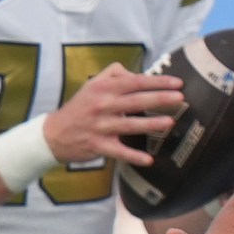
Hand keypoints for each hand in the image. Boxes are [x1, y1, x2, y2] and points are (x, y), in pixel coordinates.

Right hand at [42, 65, 184, 169]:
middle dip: (159, 99)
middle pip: (136, 101)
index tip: (177, 83)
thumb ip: (113, 75)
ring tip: (169, 122)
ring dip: (150, 124)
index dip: (157, 82)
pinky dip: (133, 157)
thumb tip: (135, 73)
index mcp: (103, 89)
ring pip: (130, 125)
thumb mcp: (91, 85)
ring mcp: (101, 127)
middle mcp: (103, 106)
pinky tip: (148, 160)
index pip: (135, 82)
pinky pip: (119, 152)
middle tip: (180, 99)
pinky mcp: (98, 146)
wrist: (53, 134)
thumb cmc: (78, 108)